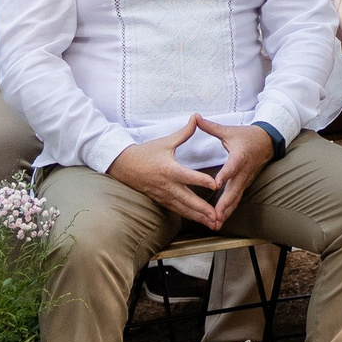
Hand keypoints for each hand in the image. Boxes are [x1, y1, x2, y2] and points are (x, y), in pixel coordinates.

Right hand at [107, 118, 229, 227]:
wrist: (123, 166)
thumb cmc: (145, 152)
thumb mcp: (165, 142)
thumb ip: (184, 132)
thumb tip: (196, 117)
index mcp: (169, 169)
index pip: (188, 176)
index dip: (202, 180)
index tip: (216, 185)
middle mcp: (167, 185)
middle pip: (188, 199)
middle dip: (203, 209)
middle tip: (217, 216)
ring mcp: (164, 195)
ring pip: (183, 209)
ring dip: (199, 217)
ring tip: (213, 224)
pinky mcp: (161, 200)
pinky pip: (177, 210)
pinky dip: (189, 216)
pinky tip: (200, 221)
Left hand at [190, 119, 276, 227]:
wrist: (268, 142)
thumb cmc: (247, 136)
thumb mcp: (229, 130)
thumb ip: (211, 127)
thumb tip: (195, 117)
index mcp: (239, 156)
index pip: (231, 168)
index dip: (224, 176)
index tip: (215, 185)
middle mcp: (243, 171)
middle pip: (233, 190)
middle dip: (224, 204)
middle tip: (215, 216)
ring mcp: (245, 180)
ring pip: (236, 198)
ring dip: (226, 211)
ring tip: (216, 224)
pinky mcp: (245, 184)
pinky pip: (237, 199)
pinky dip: (230, 210)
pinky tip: (221, 220)